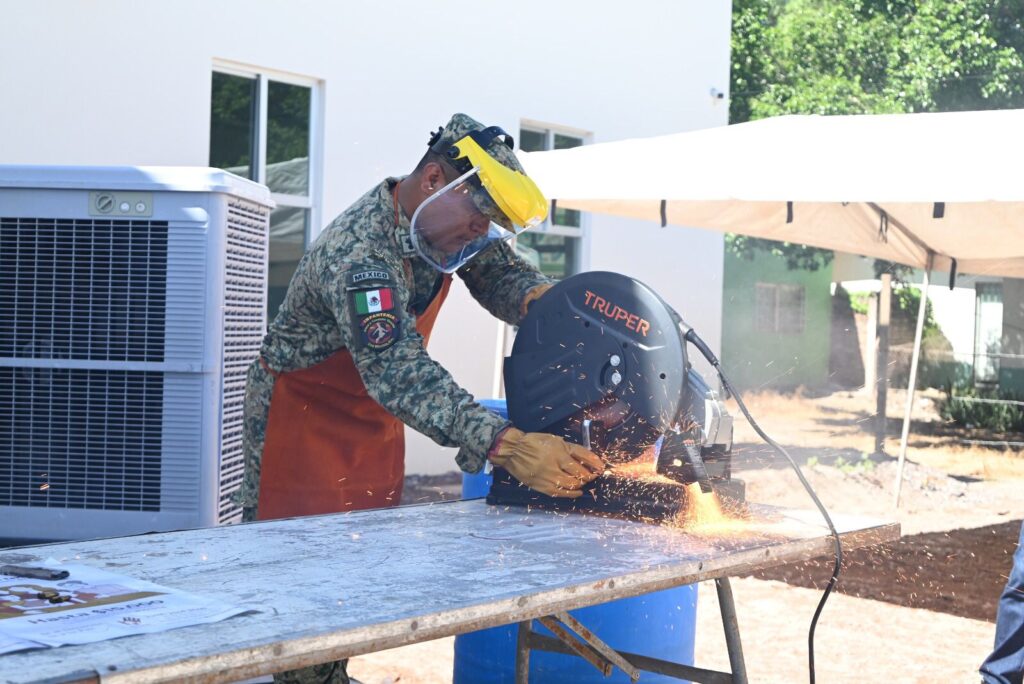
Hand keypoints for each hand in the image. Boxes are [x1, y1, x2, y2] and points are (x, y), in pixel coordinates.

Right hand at [488, 427, 603, 497]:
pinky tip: (577, 492)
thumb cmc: (535, 443)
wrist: (513, 451)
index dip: (594, 464)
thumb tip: (589, 459)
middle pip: (579, 474)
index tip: (600, 467)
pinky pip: (561, 493)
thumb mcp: (555, 440)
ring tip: (583, 481)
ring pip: (572, 485)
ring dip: (581, 484)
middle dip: (589, 476)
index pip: (583, 458)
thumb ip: (571, 449)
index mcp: (559, 451)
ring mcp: (548, 477)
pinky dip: (572, 494)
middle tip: (592, 475)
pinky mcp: (542, 486)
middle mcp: (554, 465)